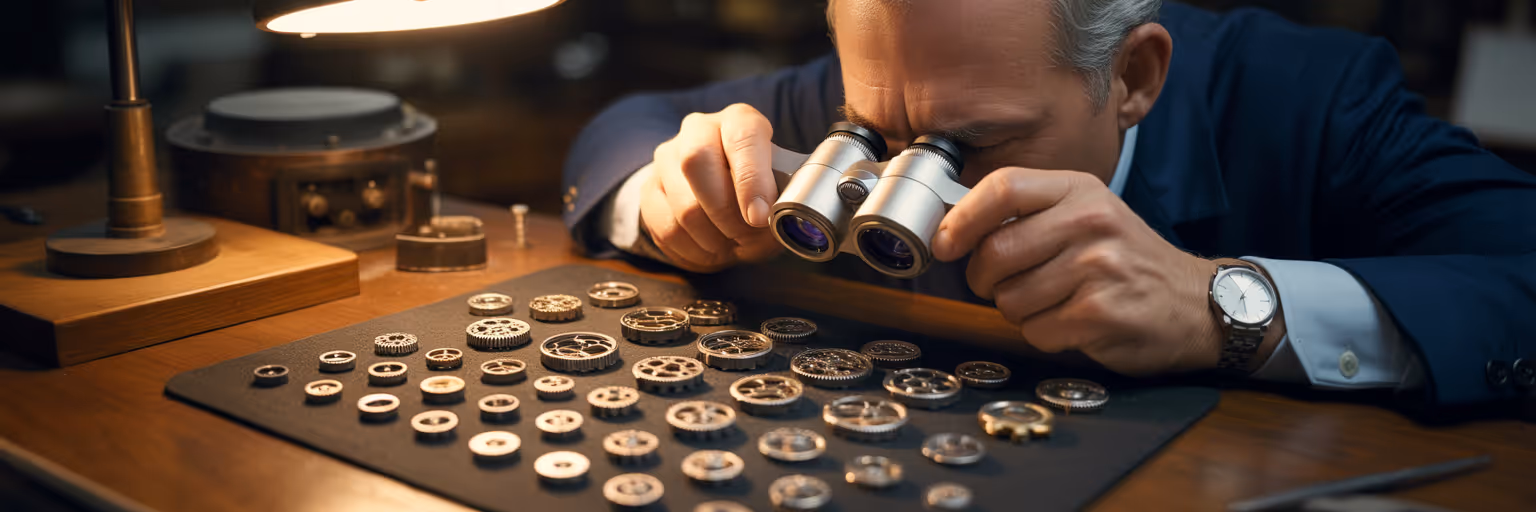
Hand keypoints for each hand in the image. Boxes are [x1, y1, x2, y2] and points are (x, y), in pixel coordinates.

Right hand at [641, 103, 782, 271]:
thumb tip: (779, 225)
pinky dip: (695, 251)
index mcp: (739, 120)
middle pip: (696, 162)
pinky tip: (712, 251)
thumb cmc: (759, 188)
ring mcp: (668, 158)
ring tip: (733, 246)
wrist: (720, 190)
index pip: (742, 137)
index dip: (751, 180)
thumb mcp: (781, 186)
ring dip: (714, 239)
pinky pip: (667, 229)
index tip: (760, 217)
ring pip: (683, 206)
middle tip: (746, 238)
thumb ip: (784, 200)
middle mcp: (699, 130)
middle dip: (726, 213)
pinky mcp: (650, 189)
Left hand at [930, 168, 1230, 375]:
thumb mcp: (1087, 216)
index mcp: (1080, 190)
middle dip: (985, 279)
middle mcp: (1091, 221)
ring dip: (1018, 311)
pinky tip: (1072, 324)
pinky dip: (1044, 335)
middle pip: (995, 251)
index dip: (961, 218)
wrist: (1197, 303)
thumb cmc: (1128, 261)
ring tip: (1053, 303)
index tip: (944, 244)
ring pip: (1010, 298)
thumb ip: (1029, 215)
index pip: (1003, 187)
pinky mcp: (1102, 312)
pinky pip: (1036, 331)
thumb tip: (950, 228)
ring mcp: (1098, 267)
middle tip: (1003, 285)